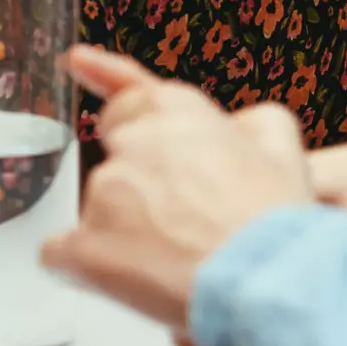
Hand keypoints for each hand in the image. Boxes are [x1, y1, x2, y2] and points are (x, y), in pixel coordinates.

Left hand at [39, 48, 317, 334]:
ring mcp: (105, 193)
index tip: (76, 62)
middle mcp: (133, 143)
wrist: (266, 283)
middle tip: (178, 224)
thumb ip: (255, 126)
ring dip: (124, 232)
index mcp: (176, 111)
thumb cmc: (277, 224)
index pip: (130, 90)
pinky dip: (84, 269)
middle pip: (116, 157)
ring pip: (98, 210)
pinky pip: (62, 254)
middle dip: (138, 185)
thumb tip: (236, 132)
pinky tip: (123, 283)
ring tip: (174, 264)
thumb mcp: (284, 150)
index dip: (103, 74)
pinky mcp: (86, 246)